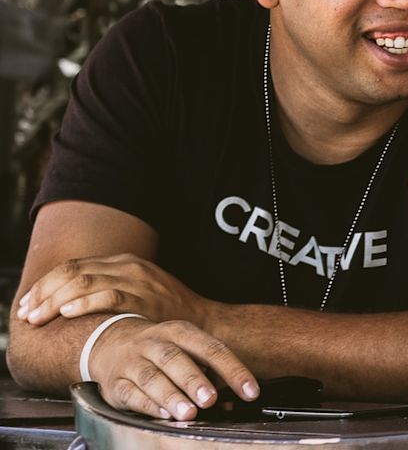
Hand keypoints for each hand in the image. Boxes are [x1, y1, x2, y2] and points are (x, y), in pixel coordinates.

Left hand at [15, 254, 216, 327]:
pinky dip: (85, 303)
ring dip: (54, 301)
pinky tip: (67, 313)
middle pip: (72, 272)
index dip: (45, 284)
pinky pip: (109, 296)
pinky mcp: (146, 298)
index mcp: (123, 261)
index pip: (73, 266)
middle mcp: (128, 266)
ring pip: (84, 282)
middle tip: (26, 314)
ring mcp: (138, 281)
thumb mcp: (138, 291)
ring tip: (37, 317)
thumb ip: (108, 288)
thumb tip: (67, 300)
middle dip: (43, 293)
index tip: (28, 304)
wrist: (204, 324)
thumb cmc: (167, 313)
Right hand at [86, 317, 258, 419]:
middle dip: (194, 380)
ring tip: (189, 413)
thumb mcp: (185, 348)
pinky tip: (164, 414)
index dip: (233, 370)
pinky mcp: (115, 383)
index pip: (211, 348)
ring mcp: (131, 362)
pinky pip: (131, 394)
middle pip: (175, 359)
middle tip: (210, 399)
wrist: (107, 341)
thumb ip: (209, 372)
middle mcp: (154, 343)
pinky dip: (148, 405)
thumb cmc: (159, 350)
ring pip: (151, 378)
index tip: (250, 391)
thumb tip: (232, 400)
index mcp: (179, 332)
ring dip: (171, 396)